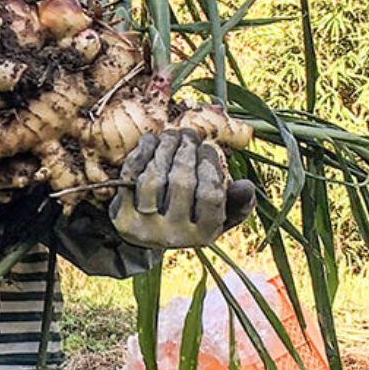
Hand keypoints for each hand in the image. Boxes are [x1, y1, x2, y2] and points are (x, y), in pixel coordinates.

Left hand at [109, 129, 254, 249]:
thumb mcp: (216, 216)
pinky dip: (142, 153)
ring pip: (155, 178)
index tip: (208, 147)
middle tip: (189, 133)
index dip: (210, 167)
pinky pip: (131, 176)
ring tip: (172, 134)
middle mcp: (174, 236)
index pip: (211, 196)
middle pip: (181, 183)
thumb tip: (247, 186)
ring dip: (165, 148)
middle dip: (186, 151)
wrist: (143, 233)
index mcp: (203, 236)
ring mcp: (145, 226)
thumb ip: (236, 204)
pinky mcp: (121, 214)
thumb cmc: (187, 217)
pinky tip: (152, 139)